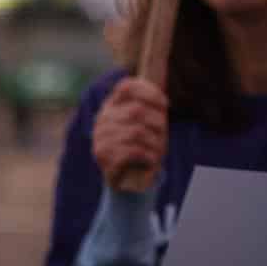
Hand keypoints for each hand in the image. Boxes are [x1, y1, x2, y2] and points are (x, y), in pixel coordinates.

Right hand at [91, 76, 167, 192]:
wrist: (127, 179)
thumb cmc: (142, 146)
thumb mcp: (149, 123)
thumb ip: (153, 106)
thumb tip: (164, 89)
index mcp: (112, 105)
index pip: (127, 86)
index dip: (149, 92)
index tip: (165, 104)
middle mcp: (102, 118)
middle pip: (137, 111)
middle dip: (157, 123)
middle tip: (163, 134)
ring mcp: (100, 137)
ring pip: (137, 132)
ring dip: (155, 143)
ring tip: (158, 150)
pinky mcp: (103, 157)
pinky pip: (133, 151)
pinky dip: (149, 156)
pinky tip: (151, 160)